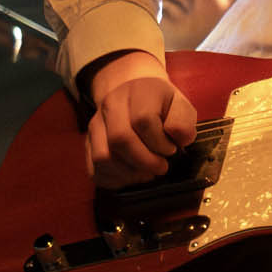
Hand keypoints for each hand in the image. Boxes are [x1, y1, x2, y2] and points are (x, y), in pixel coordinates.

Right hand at [83, 50, 199, 188]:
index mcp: (138, 91)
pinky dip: (116, 179)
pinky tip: (133, 174)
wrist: (136, 97)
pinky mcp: (88, 143)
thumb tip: (179, 139)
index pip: (143, 120)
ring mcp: (96, 124)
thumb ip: (183, 122)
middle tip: (162, 167)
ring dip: (130, 172)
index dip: (160, 142)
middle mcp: (111, 105)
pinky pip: (95, 169)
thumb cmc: (163, 107)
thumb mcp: (181, 107)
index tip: (172, 149)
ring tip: (148, 171)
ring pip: (103, 156)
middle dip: (145, 161)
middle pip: (119, 139)